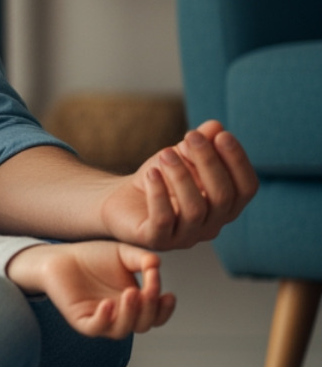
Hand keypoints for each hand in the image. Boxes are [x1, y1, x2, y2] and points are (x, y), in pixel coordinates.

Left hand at [9, 241, 174, 338]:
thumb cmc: (92, 257)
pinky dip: (104, 319)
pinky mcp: (81, 320)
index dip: (164, 309)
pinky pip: (95, 328)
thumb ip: (142, 258)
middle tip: (147, 290)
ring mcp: (101, 319)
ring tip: (131, 293)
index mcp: (134, 303)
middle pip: (143, 325)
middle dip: (149, 309)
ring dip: (130, 314)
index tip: (167, 293)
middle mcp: (119, 315)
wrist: (60, 256)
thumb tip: (157, 264)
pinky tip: (108, 303)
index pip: (156, 315)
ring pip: (121, 330)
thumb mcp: (123, 254)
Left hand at [99, 120, 257, 250]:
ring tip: (165, 153)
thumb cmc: (158, 178)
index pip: (246, 188)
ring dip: (181, 176)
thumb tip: (216, 126)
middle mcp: (212, 226)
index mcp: (225, 207)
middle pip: (222, 196)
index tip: (222, 135)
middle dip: (208, 162)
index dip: (238, 162)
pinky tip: (151, 173)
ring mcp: (185, 237)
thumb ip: (201, 144)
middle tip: (190, 136)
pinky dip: (158, 193)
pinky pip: (164, 219)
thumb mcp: (180, 156)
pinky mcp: (157, 240)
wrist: (120, 200)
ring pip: (195, 209)